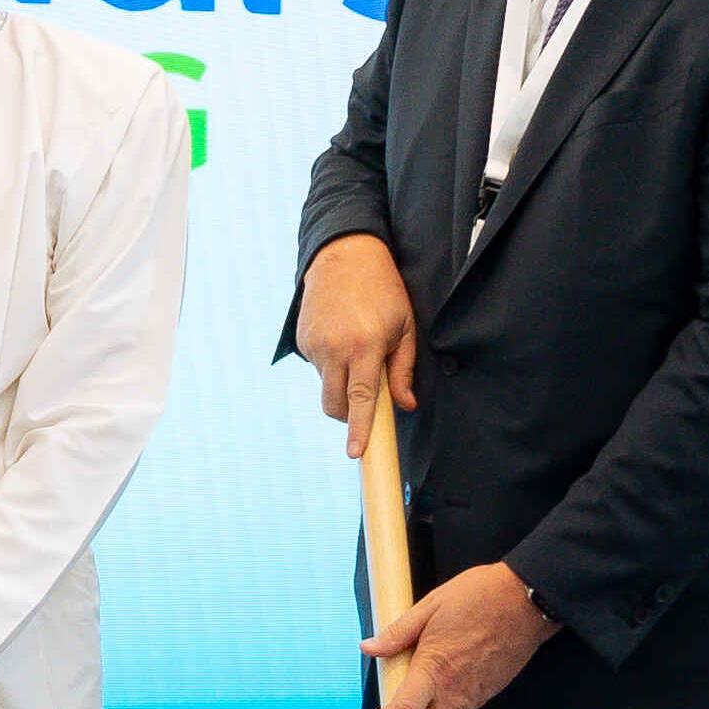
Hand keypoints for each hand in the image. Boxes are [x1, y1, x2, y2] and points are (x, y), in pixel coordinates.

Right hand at [297, 233, 417, 458]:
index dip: (359, 429)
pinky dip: (330, 364)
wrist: (343, 255)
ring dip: (341, 383)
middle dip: (348, 414)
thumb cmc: (383, 290)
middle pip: (334, 405)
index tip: (355, 452)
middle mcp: (334, 349)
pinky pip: (317, 367)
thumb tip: (405, 405)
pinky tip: (341, 336)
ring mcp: (314, 346)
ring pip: (325, 386)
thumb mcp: (404, 326)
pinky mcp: (302, 341)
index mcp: (363, 347)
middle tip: (364, 400)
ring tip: (356, 348)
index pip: (361, 399)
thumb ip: (403, 369)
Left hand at [358, 562, 553, 708]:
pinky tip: (442, 686)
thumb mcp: (431, 605)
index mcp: (434, 668)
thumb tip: (369, 648)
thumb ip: (398, 632)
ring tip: (415, 701)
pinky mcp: (491, 691)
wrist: (530, 599)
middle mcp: (456, 690)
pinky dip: (448, 708)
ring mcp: (476, 694)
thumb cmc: (480, 596)